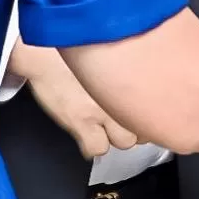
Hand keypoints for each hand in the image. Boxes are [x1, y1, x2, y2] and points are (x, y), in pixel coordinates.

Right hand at [10, 41, 137, 160]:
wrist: (42, 52)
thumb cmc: (71, 49)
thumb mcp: (108, 57)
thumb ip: (126, 71)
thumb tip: (137, 80)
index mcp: (131, 77)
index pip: (156, 106)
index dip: (146, 111)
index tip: (138, 109)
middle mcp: (120, 96)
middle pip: (145, 126)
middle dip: (134, 126)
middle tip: (121, 119)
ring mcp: (101, 111)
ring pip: (125, 142)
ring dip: (115, 136)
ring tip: (104, 126)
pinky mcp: (80, 123)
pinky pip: (96, 149)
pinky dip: (91, 145)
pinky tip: (86, 135)